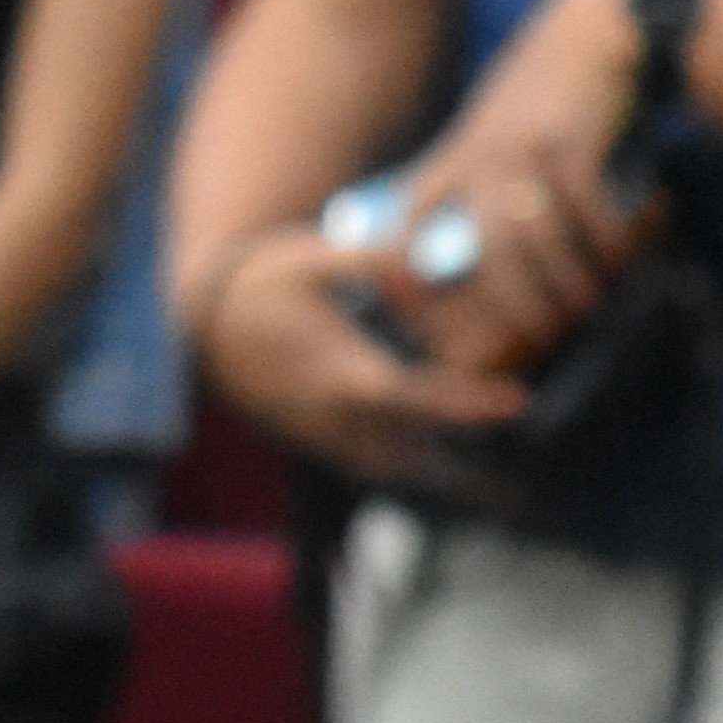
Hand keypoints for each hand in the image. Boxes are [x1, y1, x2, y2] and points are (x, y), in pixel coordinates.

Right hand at [197, 223, 533, 481]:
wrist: (205, 327)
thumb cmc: (263, 283)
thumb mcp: (312, 256)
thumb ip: (373, 261)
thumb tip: (426, 270)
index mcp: (334, 374)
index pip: (410, 396)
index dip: (463, 401)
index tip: (514, 400)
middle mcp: (332, 418)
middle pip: (419, 442)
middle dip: (469, 431)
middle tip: (516, 405)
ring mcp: (325, 439)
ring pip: (403, 464)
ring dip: (450, 455)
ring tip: (496, 439)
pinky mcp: (323, 445)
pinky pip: (382, 466)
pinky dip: (421, 458)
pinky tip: (455, 446)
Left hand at [399, 0, 651, 371]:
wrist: (588, 28)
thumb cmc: (542, 95)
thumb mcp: (491, 133)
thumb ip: (479, 187)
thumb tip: (492, 266)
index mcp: (454, 159)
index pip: (411, 223)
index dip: (405, 273)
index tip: (415, 319)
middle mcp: (481, 158)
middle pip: (491, 256)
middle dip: (517, 307)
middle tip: (544, 336)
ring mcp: (524, 150)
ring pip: (542, 242)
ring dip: (571, 284)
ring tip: (590, 303)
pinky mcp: (570, 141)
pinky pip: (589, 213)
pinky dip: (610, 242)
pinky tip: (625, 251)